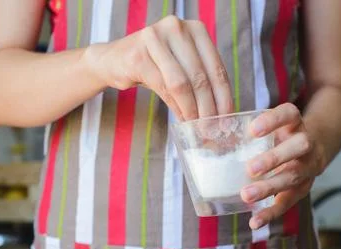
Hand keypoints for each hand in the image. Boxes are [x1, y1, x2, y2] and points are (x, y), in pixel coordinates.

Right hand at [86, 15, 233, 119]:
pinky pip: (163, 88)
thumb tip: (220, 114)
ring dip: (191, 110)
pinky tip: (181, 118)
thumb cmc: (153, 66)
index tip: (226, 120)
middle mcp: (177, 27)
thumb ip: (201, 81)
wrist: (114, 60)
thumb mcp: (182, 67)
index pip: (217, 68)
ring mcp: (156, 39)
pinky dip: (175, 107)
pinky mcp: (138, 56)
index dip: (224, 98)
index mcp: (195, 29)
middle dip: (208, 109)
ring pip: (182, 84)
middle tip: (211, 129)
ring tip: (196, 126)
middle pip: (200, 77)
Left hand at [240, 103, 324, 229]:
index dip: (273, 121)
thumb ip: (245, 131)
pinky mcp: (303, 189)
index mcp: (294, 123)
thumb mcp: (270, 127)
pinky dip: (271, 213)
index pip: (289, 114)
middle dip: (274, 158)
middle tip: (250, 168)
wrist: (315, 148)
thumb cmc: (279, 136)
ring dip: (270, 187)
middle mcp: (306, 143)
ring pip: (293, 176)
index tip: (252, 129)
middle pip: (299, 147)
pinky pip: (288, 202)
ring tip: (246, 195)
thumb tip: (204, 136)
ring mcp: (308, 167)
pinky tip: (255, 222)